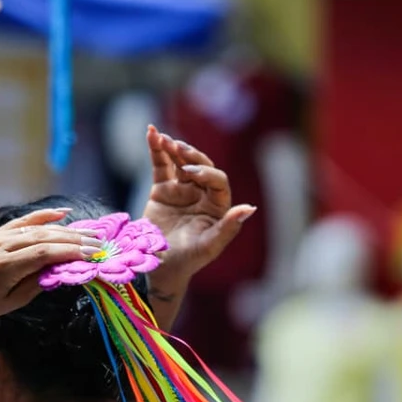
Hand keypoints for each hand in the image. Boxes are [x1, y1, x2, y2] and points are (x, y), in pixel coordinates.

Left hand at [0, 208, 96, 333]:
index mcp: (4, 266)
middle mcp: (1, 246)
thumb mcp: (12, 302)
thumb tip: (63, 269)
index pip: (45, 253)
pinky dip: (44, 216)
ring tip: (89, 233)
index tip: (93, 254)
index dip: (71, 251)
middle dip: (75, 239)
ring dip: (66, 229)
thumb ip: (37, 283)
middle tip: (99, 243)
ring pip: (37, 228)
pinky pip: (23, 221)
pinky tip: (63, 214)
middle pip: (45, 237)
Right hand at [143, 125, 255, 284]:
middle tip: (178, 148)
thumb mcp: (209, 246)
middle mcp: (202, 193)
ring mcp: (182, 190)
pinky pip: (161, 166)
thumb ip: (229, 228)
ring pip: (180, 162)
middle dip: (190, 155)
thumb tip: (250, 208)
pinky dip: (156, 150)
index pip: (217, 180)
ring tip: (162, 138)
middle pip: (200, 166)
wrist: (160, 266)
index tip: (189, 174)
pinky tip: (152, 134)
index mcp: (218, 205)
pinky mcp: (162, 189)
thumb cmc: (188, 260)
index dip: (206, 173)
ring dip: (172, 148)